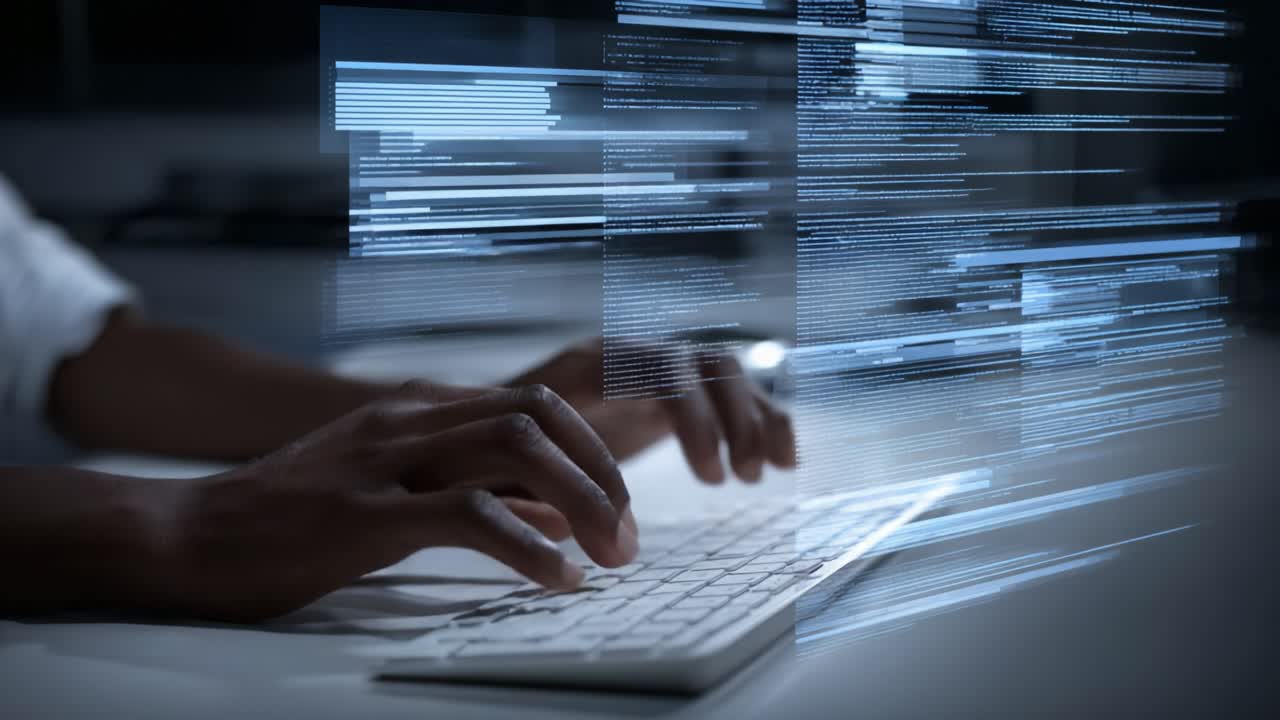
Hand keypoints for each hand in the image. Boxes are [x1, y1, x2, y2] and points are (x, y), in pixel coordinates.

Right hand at [160, 382, 636, 621]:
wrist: (189, 534)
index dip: (591, 449)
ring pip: (514, 448)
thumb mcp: (393, 490)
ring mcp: (383, 460)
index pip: (533, 403)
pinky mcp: (361, 514)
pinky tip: (557, 577)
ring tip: (612, 555)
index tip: (616, 505)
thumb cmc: (293, 520)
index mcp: (416, 410)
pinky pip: (468, 515)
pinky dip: (529, 546)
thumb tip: (554, 515)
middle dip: (601, 471)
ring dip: (582, 501)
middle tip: (627, 535)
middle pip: (538, 414)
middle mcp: (407, 420)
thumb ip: (472, 490)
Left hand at [510, 338, 796, 483]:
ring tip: (758, 476)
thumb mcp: (504, 463)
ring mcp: (655, 371)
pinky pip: (731, 392)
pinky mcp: (672, 393)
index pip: (660, 370)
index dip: (695, 418)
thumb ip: (533, 484)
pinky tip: (783, 461)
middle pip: (703, 364)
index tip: (710, 478)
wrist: (484, 425)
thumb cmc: (490, 449)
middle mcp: (630, 357)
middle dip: (732, 421)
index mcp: (589, 365)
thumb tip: (569, 524)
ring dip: (753, 419)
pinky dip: (763, 419)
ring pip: (724, 373)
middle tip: (743, 479)